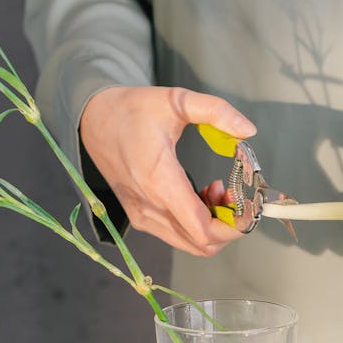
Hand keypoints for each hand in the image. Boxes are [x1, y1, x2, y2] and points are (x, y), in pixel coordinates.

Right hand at [80, 86, 254, 255]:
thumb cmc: (132, 110)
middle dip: (228, 225)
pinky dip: (197, 224)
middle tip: (236, 194)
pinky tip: (201, 194)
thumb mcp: (176, 99)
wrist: (93, 120)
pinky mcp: (140, 218)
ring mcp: (142, 216)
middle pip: (202, 243)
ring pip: (191, 243)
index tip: (250, 204)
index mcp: (158, 180)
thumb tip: (248, 130)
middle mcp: (149, 207)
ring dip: (213, 224)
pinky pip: (177, 235)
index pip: (202, 228)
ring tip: (218, 191)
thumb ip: (216, 111)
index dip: (234, 225)